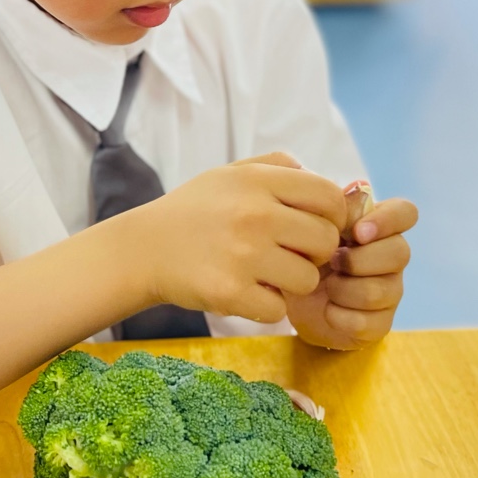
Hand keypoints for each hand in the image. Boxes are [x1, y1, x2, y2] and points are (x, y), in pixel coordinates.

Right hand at [122, 152, 344, 325]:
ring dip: (292, 282)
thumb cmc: (195, 210)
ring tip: (266, 274)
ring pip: (308, 279)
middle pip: (325, 242)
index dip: (333, 217)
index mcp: (259, 182)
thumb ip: (278, 167)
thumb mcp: (231, 173)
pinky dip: (266, 307)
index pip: (330, 197)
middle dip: (314, 253)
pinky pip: (279, 310)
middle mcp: (256, 215)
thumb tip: (322, 178)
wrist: (145, 248)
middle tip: (289, 254)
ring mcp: (244, 255)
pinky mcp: (231, 293)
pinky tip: (247, 291)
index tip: (316, 227)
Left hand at [286, 194, 417, 350]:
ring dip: (343, 289)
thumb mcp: (309, 225)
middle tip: (331, 262)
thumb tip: (357, 187)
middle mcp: (392, 256)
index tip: (357, 232)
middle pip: (400, 253)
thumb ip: (333, 207)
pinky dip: (339, 316)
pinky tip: (327, 310)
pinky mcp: (380, 323)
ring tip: (326, 286)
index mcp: (378, 225)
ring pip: (380, 290)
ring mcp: (390, 291)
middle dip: (358, 260)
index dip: (388, 220)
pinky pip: (367, 322)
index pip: (406, 212)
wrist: (291, 296)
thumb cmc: (303, 250)